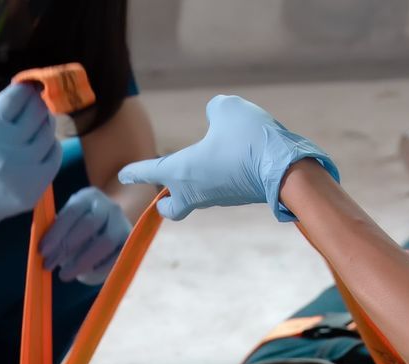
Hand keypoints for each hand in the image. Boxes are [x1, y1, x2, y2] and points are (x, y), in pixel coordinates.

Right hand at [0, 83, 60, 264]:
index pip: (14, 99)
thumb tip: (26, 93)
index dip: (24, 90)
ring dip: (46, 125)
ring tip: (38, 128)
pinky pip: (55, 154)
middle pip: (36, 112)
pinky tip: (43, 148)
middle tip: (36, 108)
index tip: (28, 89)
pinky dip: (52, 146)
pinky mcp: (39, 182)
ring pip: (48, 132)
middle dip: (38, 105)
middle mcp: (9, 148)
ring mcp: (26, 167)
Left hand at [41, 188, 132, 284]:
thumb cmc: (79, 228)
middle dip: (66, 247)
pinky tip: (84, 275)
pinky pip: (115, 258)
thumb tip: (45, 253)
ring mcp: (122, 224)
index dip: (56, 232)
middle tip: (49, 265)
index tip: (42, 251)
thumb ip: (56, 234)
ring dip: (81, 261)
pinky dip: (98, 269)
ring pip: (105, 243)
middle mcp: (109, 206)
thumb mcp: (67, 225)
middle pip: (89, 225)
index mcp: (88, 197)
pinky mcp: (130, 243)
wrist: (109, 230)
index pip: (72, 212)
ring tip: (64, 274)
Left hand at [117, 96, 337, 222]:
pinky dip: (221, 178)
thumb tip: (217, 119)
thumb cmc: (248, 137)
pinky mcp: (238, 198)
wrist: (285, 167)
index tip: (123, 175)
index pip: (150, 172)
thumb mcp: (228, 109)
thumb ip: (215, 110)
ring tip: (213, 158)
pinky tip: (235, 160)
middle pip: (173, 208)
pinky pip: (222, 189)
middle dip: (167, 205)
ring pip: (200, 196)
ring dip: (199, 183)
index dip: (135, 172)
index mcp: (182, 170)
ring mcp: (218, 198)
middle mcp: (196, 190)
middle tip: (164, 198)